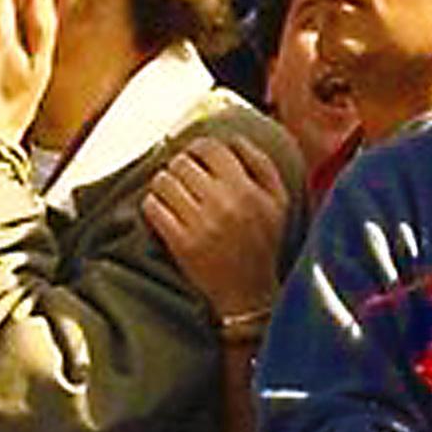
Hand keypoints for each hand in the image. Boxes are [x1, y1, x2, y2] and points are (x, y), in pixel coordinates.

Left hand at [142, 134, 290, 320]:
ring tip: (171, 192)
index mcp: (249, 189)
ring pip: (164, 181)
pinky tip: (163, 210)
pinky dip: (152, 205)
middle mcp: (225, 203)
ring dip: (163, 183)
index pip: (212, 148)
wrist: (248, 293)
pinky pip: (153, 208)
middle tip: (181, 176)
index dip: (198, 146)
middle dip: (178, 165)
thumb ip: (262, 165)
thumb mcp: (278, 202)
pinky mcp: (180, 243)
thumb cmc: (263, 244)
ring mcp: (201, 224)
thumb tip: (233, 139)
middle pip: (183, 162)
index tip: (195, 154)